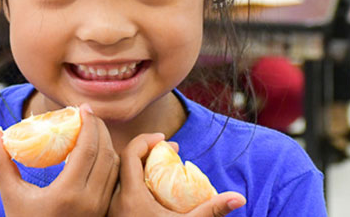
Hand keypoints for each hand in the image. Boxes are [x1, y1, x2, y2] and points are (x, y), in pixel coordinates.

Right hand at [0, 104, 119, 216]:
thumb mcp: (11, 197)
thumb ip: (1, 164)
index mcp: (68, 194)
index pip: (88, 150)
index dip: (89, 124)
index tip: (83, 108)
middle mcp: (90, 201)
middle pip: (105, 154)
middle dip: (100, 129)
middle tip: (88, 114)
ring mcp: (100, 208)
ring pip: (113, 167)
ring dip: (106, 144)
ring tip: (92, 130)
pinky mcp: (104, 212)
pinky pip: (113, 179)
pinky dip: (108, 161)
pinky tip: (96, 152)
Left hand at [108, 133, 245, 216]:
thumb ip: (212, 211)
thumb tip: (240, 198)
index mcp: (129, 198)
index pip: (130, 154)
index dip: (147, 140)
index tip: (166, 140)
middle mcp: (113, 202)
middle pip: (121, 162)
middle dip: (144, 151)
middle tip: (166, 152)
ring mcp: (109, 211)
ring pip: (116, 177)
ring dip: (135, 166)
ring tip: (157, 166)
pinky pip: (116, 191)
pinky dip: (130, 182)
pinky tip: (147, 187)